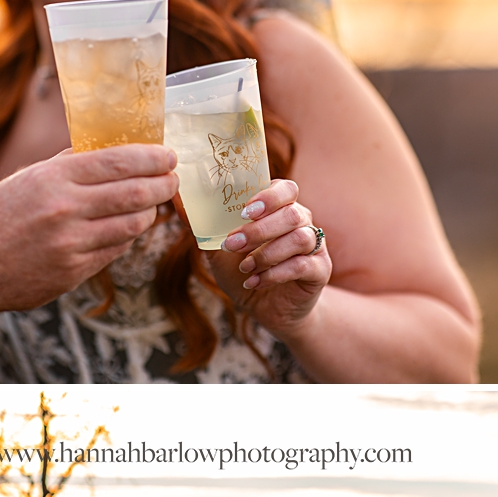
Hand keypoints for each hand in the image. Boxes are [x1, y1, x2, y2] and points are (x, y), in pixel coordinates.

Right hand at [0, 144, 179, 337]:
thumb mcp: (25, 180)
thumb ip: (67, 167)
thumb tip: (110, 154)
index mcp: (53, 178)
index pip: (119, 161)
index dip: (152, 159)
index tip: (168, 157)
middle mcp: (65, 210)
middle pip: (135, 194)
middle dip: (162, 186)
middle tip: (171, 181)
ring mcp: (70, 245)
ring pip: (132, 226)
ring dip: (147, 214)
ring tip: (148, 207)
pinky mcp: (72, 273)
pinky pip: (114, 251)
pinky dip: (123, 238)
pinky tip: (120, 230)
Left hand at [202, 179, 331, 341]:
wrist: (267, 308)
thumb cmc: (244, 271)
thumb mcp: (219, 250)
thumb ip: (203, 226)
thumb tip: (177, 202)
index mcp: (280, 209)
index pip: (285, 188)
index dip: (267, 196)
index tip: (243, 212)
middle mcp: (302, 222)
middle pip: (292, 212)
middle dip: (259, 229)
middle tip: (233, 245)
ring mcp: (314, 245)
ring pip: (299, 237)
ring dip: (267, 253)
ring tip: (245, 268)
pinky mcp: (320, 270)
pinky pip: (304, 265)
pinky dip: (275, 274)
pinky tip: (255, 282)